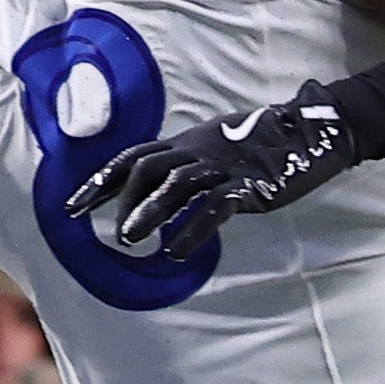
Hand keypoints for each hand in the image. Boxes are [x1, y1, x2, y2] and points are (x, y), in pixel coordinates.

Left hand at [63, 79, 360, 255]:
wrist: (313, 131)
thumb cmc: (260, 145)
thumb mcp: (215, 150)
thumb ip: (185, 168)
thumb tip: (155, 199)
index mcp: (186, 142)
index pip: (132, 158)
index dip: (100, 181)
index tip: (71, 207)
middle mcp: (198, 150)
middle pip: (148, 167)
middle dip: (122, 198)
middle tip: (110, 231)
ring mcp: (224, 166)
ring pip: (178, 184)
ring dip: (150, 212)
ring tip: (130, 240)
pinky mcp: (250, 185)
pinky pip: (216, 207)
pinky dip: (193, 230)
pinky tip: (176, 253)